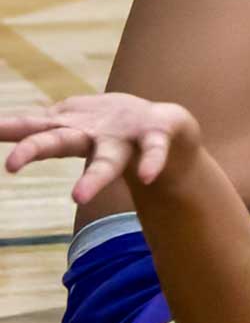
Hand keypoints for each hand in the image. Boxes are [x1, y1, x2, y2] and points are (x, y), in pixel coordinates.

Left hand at [0, 92, 199, 206]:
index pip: (37, 131)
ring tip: (78, 198)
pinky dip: (151, 160)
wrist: (161, 124)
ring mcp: (125, 135)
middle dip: (35, 149)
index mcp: (73, 133)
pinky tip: (146, 176)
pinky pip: (154, 150)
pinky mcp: (157, 133)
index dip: (12, 129)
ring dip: (95, 177)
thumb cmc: (109, 133)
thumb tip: (4, 128)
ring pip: (108, 159)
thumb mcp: (73, 134)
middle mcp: (94, 133)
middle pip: (61, 141)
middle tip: (11, 164)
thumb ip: (41, 134)